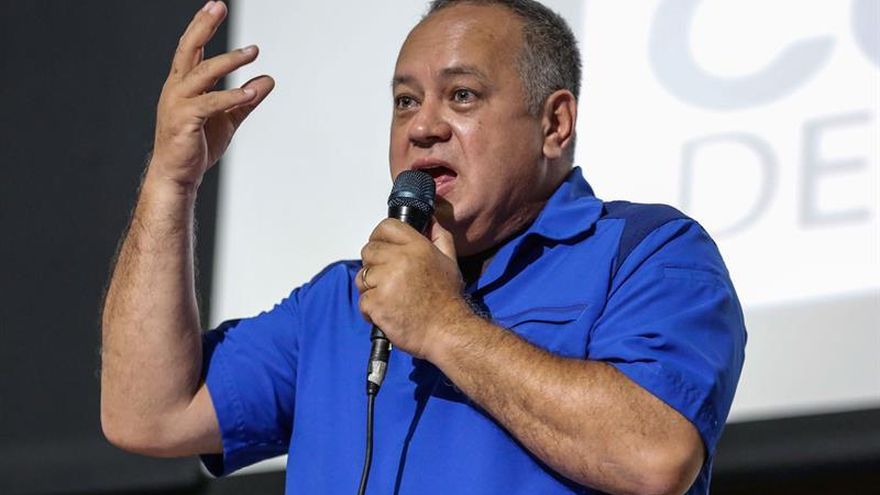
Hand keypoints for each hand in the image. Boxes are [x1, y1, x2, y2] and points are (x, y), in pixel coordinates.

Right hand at [149, 1, 273, 189]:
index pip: (191, 48)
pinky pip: (210, 103)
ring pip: (203, 73)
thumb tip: (269, 79)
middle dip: (203, 26)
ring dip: (229, 61)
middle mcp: (176, 89)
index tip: (216, 6)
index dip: (202, 26)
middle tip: (219, 7)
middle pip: (189, 49)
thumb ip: (246, 98)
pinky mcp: (185, 121)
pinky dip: (231, 96)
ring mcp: (178, 104)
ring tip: (252, 52)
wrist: (178, 175)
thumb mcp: (228, 118)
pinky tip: (250, 92)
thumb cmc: (196, 146)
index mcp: (183, 85)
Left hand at [356, 218, 471, 359]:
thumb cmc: (447, 300)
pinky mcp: (376, 302)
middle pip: (369, 251)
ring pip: (362, 276)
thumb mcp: (450, 261)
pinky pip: (362, 300)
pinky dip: (371, 310)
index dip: (380, 237)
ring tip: (390, 299)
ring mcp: (386, 281)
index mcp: (417, 247)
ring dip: (371, 288)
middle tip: (389, 281)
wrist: (447, 332)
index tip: (382, 248)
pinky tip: (388, 313)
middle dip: (374, 266)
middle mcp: (400, 260)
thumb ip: (440, 237)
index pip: (386, 227)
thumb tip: (430, 222)